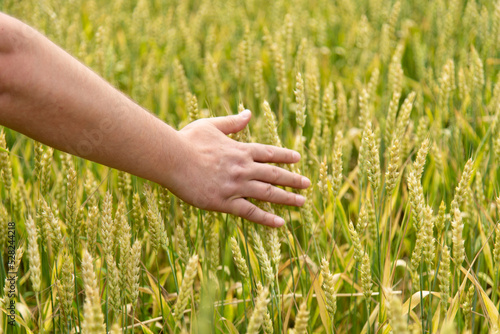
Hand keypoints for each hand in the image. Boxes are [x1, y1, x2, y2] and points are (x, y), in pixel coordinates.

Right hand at [164, 110, 310, 226]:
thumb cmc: (188, 140)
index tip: (298, 158)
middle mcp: (243, 168)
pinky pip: (251, 212)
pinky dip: (266, 218)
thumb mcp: (211, 125)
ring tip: (301, 202)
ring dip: (287, 198)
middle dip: (293, 179)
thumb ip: (232, 122)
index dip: (285, 156)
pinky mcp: (225, 202)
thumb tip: (249, 112)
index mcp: (240, 150)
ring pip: (268, 194)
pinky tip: (280, 223)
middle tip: (307, 184)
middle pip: (274, 174)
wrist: (172, 159)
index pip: (270, 153)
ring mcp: (236, 186)